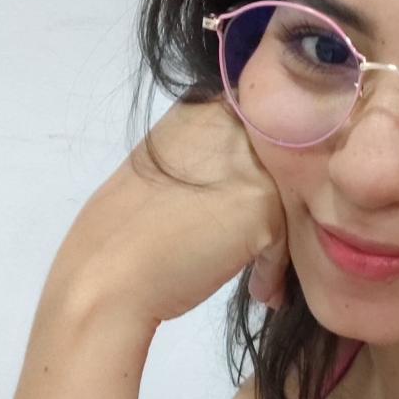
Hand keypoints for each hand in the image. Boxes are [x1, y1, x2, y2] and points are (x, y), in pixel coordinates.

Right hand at [45, 96, 289, 326]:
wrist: (109, 275)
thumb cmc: (127, 232)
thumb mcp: (166, 169)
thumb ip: (210, 159)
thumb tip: (247, 178)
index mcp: (202, 108)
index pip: (260, 132)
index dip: (261, 175)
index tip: (246, 212)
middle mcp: (230, 124)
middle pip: (281, 166)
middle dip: (274, 209)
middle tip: (255, 247)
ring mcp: (251, 164)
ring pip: (289, 203)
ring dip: (277, 243)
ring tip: (258, 275)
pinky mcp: (264, 206)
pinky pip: (286, 240)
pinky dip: (272, 270)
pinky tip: (258, 290)